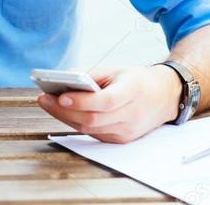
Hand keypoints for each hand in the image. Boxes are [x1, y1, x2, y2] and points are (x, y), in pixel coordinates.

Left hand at [37, 65, 182, 143]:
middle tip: (44, 99)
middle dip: (64, 111)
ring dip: (66, 117)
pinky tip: (63, 112)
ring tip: (48, 104)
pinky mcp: (121, 139)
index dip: (82, 101)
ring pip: (90, 129)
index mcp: (133, 92)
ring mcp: (126, 131)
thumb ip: (92, 75)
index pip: (105, 102)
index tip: (60, 95)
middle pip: (93, 119)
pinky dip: (77, 123)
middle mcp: (131, 115)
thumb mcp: (118, 70)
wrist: (165, 96)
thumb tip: (66, 79)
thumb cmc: (138, 80)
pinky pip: (94, 133)